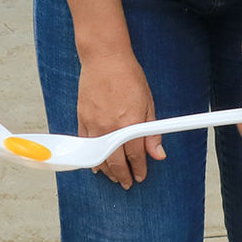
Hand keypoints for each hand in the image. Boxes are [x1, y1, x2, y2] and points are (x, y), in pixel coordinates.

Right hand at [76, 51, 163, 188]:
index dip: (139, 169)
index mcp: (130, 124)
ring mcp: (94, 124)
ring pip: (98, 157)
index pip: (136, 156)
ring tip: (113, 177)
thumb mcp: (148, 103)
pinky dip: (90, 157)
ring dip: (106, 170)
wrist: (105, 58)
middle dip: (123, 175)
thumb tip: (158, 154)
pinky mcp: (82, 118)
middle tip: (127, 183)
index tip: (140, 176)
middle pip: (116, 161)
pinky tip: (95, 164)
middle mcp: (110, 128)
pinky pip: (85, 145)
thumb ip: (151, 132)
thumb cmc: (128, 76)